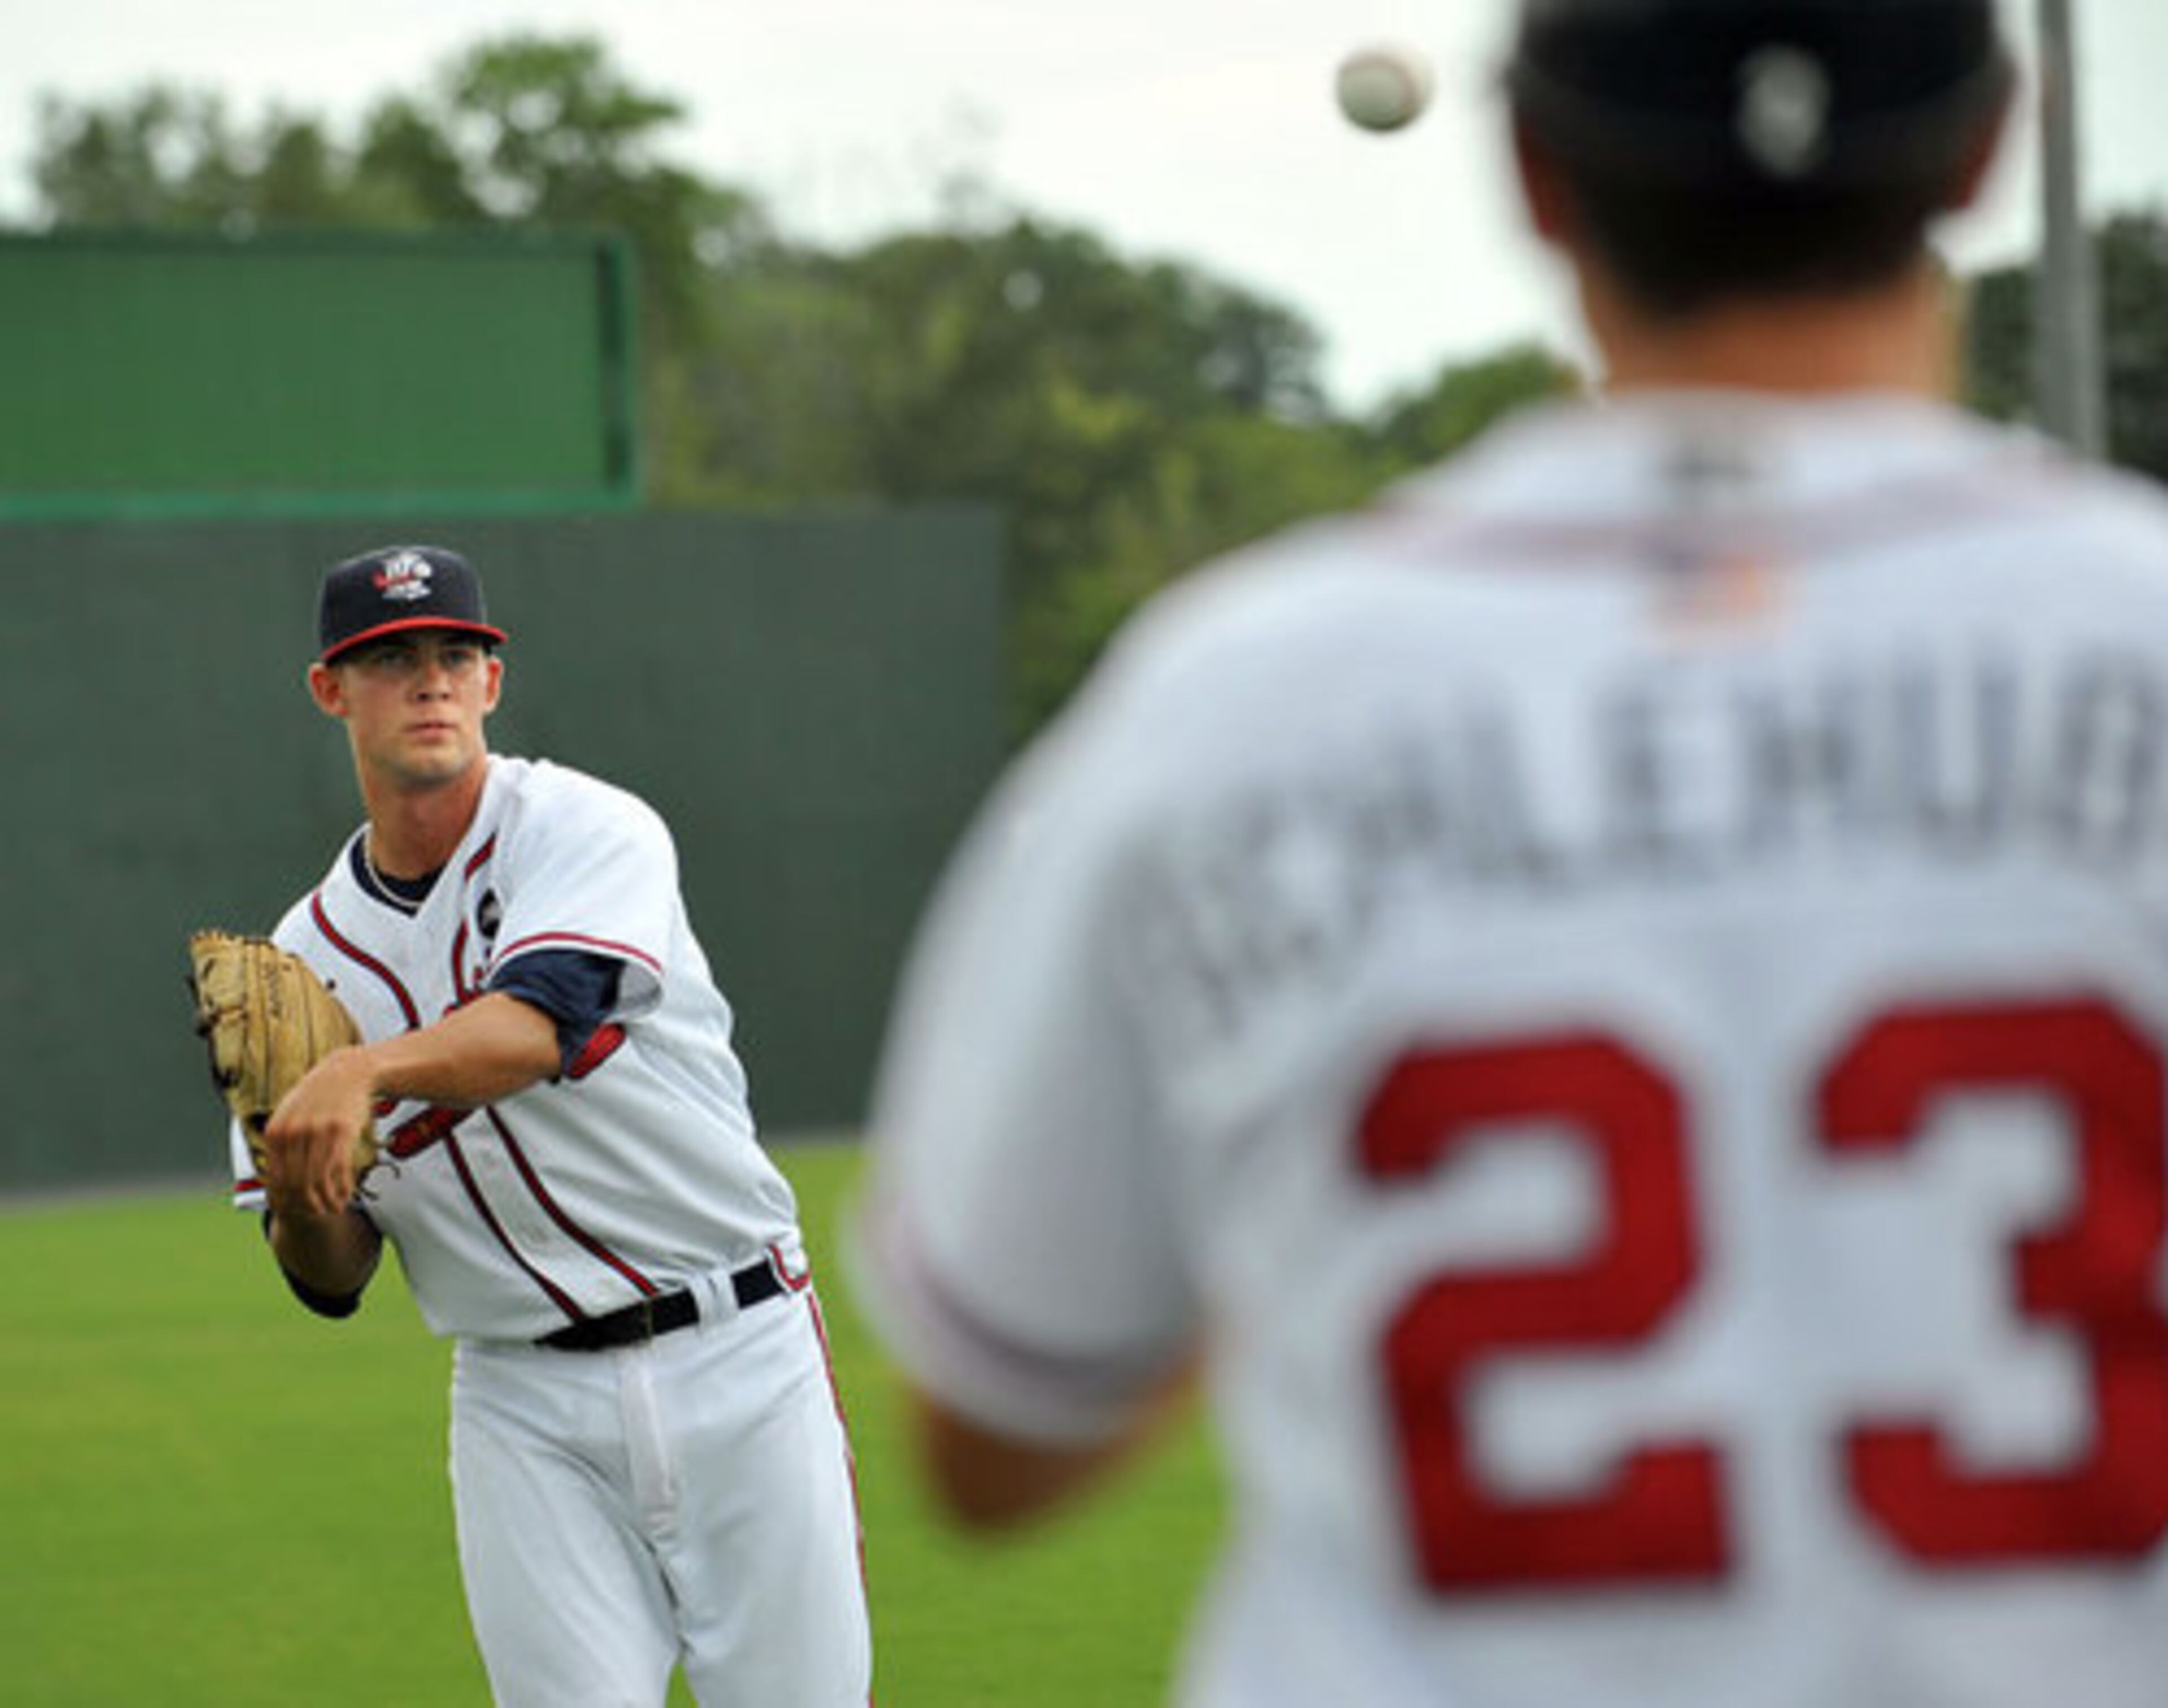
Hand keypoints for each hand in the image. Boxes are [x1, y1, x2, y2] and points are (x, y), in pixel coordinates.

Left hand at [263, 1045, 378, 1218]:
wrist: (347, 1071)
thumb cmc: (319, 1096)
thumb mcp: (291, 1115)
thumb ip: (281, 1142)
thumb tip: (273, 1177)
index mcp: (276, 1131)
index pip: (276, 1179)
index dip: (287, 1201)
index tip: (298, 1213)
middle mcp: (294, 1132)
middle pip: (296, 1183)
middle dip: (307, 1205)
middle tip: (319, 1214)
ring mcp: (317, 1131)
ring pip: (317, 1180)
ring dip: (327, 1200)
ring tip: (335, 1208)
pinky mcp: (342, 1131)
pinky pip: (339, 1169)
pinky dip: (343, 1186)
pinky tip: (347, 1193)